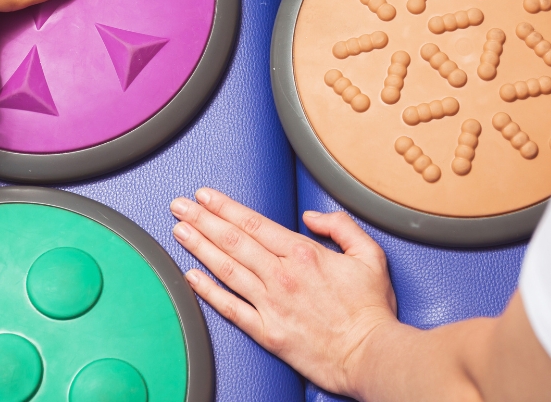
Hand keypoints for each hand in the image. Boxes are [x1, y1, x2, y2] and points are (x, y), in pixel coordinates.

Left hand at [170, 188, 398, 396]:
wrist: (370, 354)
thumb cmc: (370, 309)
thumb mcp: (369, 255)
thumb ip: (340, 226)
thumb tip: (311, 217)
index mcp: (304, 254)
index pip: (253, 224)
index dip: (225, 207)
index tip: (205, 195)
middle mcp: (282, 276)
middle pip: (232, 241)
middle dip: (202, 219)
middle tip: (179, 206)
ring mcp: (271, 305)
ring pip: (226, 269)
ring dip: (199, 247)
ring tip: (180, 231)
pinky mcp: (267, 332)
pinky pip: (231, 308)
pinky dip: (208, 291)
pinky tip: (191, 277)